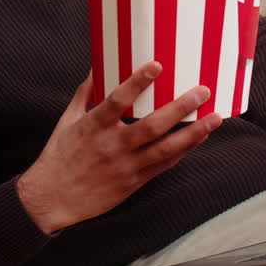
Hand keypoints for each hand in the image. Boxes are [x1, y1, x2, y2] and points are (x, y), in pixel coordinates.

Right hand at [16, 61, 221, 233]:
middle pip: (152, 125)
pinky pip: (164, 165)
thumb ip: (84, 93)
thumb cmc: (59, 157)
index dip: (137, 82)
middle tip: (202, 91)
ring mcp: (126, 166)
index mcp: (94, 127)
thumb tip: (96, 68)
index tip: (157, 65)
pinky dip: (183, 151)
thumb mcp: (67, 120)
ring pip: (166, 149)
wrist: (52, 199)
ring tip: (214, 118)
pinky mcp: (134, 182)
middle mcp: (113, 146)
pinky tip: (198, 139)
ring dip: (193, 133)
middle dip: (180, 108)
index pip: (117, 100)